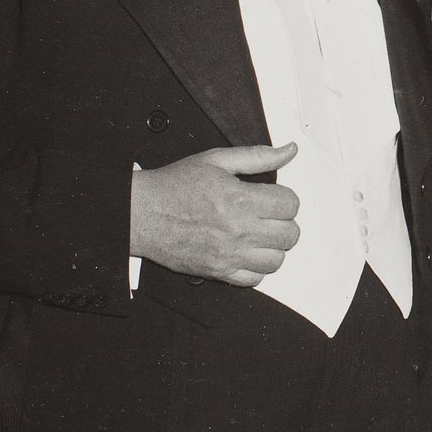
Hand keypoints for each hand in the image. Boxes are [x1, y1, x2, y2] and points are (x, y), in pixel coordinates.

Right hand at [129, 144, 299, 285]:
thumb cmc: (174, 186)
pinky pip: (254, 279)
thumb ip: (258, 156)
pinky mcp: (218, 272)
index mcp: (240, 199)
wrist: (142, 213)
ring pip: (277, 260)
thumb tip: (289, 151)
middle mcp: (238, 230)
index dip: (285, 199)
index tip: (273, 198)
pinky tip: (246, 252)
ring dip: (273, 246)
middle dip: (282, 222)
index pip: (290, 205)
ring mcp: (229, 254)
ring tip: (259, 235)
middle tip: (267, 216)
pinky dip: (256, 268)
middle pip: (289, 234)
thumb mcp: (217, 160)